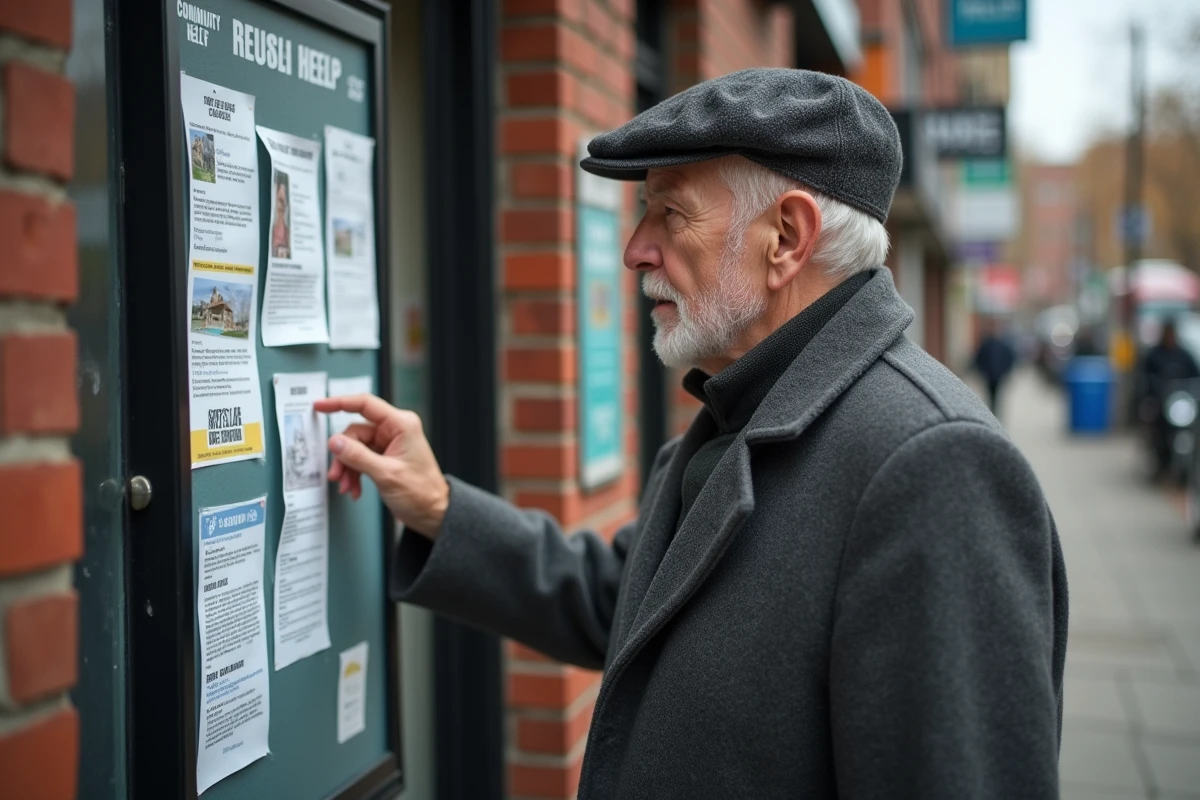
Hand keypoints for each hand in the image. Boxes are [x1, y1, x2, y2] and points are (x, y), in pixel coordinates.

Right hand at [312, 394, 448, 539]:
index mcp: (401, 425)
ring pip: (355, 447)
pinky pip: (361, 458)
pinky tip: (355, 488)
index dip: (339, 403)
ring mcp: (389, 444)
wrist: (432, 513)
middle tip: (337, 475)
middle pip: (355, 432)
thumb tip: (335, 442)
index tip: (320, 406)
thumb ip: (358, 456)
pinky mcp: (385, 457)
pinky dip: (355, 473)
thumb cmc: (421, 493)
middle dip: (344, 455)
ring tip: (347, 486)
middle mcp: (395, 430)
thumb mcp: (386, 474)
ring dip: (348, 468)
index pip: (365, 404)